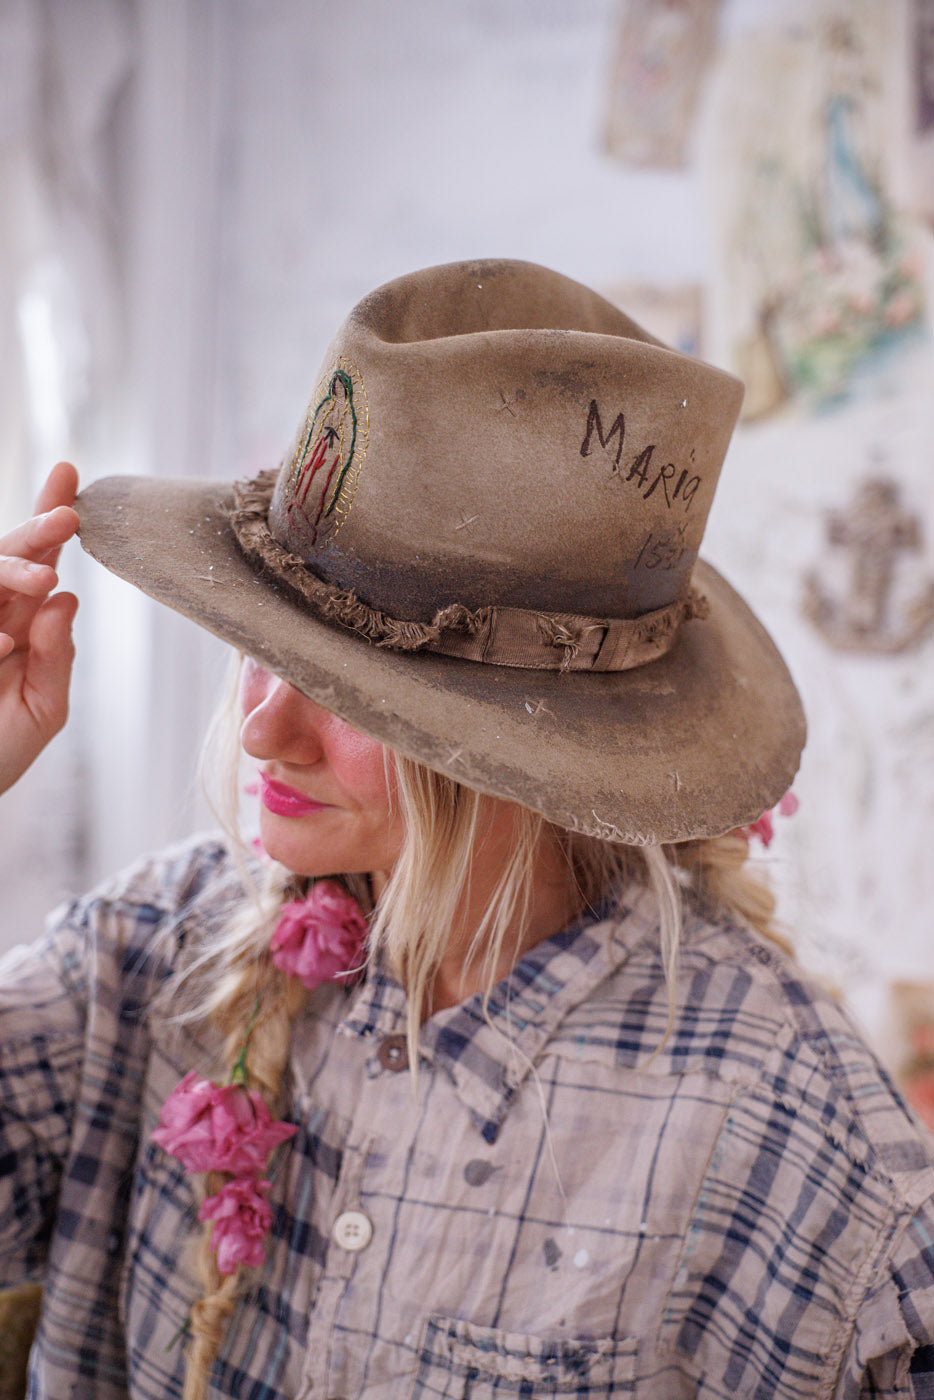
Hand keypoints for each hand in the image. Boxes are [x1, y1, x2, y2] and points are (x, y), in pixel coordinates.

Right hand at [0, 462, 79, 794]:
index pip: (38, 561)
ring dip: (12, 568)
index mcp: (17, 621)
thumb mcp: (42, 710)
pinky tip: (0, 642)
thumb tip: (66, 597)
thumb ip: (56, 658)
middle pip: (6, 554)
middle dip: (37, 527)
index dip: (51, 518)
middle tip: (67, 514)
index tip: (70, 475)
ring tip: (45, 577)